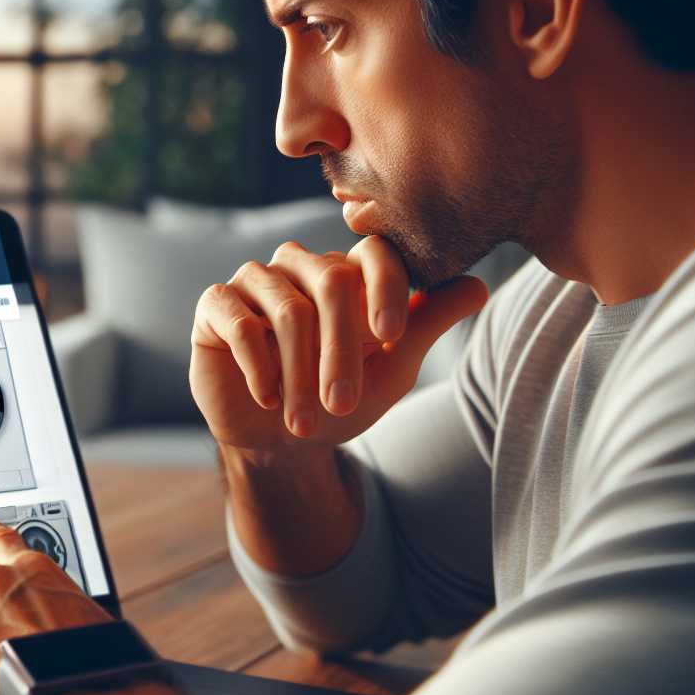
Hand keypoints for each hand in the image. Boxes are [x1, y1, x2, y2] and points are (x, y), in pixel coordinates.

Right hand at [190, 235, 488, 450]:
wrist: (278, 443)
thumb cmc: (336, 400)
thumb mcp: (390, 370)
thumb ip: (426, 324)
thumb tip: (479, 286)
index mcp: (348, 273)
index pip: (374, 251)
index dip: (387, 286)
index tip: (392, 337)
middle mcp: (302, 266)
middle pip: (332, 279)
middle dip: (341, 350)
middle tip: (343, 405)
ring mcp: (256, 281)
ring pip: (287, 306)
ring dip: (299, 372)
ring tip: (302, 420)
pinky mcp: (215, 305)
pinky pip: (238, 320)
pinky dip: (257, 364)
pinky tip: (267, 397)